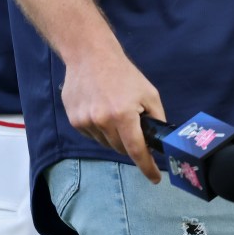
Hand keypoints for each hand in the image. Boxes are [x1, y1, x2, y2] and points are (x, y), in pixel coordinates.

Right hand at [61, 39, 165, 184]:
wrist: (90, 55)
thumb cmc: (123, 73)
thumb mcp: (148, 93)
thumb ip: (156, 118)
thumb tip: (159, 140)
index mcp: (124, 115)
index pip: (137, 151)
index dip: (147, 167)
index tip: (154, 179)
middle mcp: (102, 121)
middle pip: (120, 148)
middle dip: (129, 143)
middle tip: (131, 125)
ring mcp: (85, 122)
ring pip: (105, 142)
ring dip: (112, 135)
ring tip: (113, 110)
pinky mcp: (74, 120)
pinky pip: (92, 135)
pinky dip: (99, 129)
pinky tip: (99, 109)